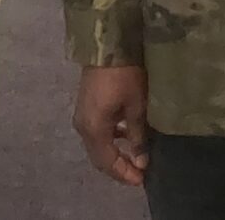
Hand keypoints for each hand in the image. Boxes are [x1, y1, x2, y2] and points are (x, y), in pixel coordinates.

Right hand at [72, 64, 149, 185]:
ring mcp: (82, 117)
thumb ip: (137, 136)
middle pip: (99, 158)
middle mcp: (83, 127)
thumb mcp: (135, 107)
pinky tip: (125, 135)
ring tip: (135, 157)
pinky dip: (110, 140)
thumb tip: (141, 162)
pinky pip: (96, 133)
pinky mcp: (85, 107)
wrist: (106, 45)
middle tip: (139, 174)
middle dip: (118, 168)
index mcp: (94, 130)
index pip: (108, 162)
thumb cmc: (124, 76)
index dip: (124, 174)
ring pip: (97, 146)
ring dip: (114, 155)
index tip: (142, 180)